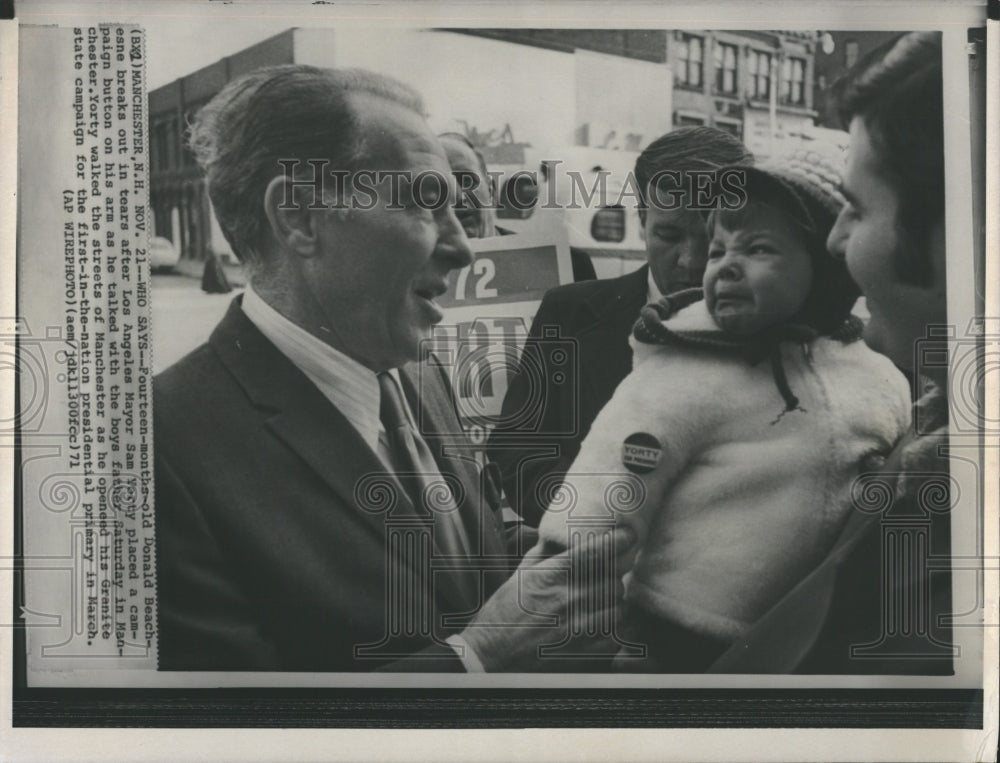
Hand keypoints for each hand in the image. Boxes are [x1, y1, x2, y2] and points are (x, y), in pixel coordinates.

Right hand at [458, 526, 637, 670]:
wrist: (491, 657)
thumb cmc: (502, 614)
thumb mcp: (520, 575)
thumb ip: (545, 554)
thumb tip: (562, 537)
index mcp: (553, 576)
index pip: (598, 551)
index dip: (619, 540)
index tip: (628, 536)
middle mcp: (570, 599)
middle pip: (614, 579)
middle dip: (612, 576)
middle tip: (603, 577)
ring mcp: (580, 628)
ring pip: (619, 606)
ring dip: (613, 601)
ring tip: (600, 602)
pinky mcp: (585, 653)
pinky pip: (615, 634)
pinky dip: (610, 627)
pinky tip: (596, 624)